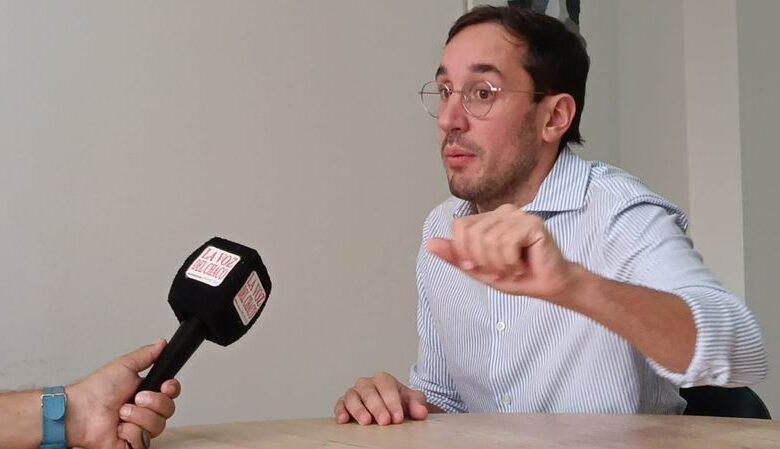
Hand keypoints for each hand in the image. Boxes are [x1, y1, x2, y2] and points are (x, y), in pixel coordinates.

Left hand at [66, 340, 181, 448]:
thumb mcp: (125, 365)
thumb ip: (147, 355)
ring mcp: (139, 428)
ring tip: (122, 413)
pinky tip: (119, 428)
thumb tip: (161, 344)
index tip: (165, 386)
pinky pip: (144, 441)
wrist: (81, 411)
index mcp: (146, 392)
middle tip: (136, 398)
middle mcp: (145, 411)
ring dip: (138, 417)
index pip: (172, 393)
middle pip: (168, 409)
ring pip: (158, 425)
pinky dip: (130, 432)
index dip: (172, 390)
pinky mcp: (132, 444)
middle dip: (153, 402)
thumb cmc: (97, 389)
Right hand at [334, 372, 428, 424]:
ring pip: (353, 397)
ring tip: (366, 422)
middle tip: (385, 421)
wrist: (390, 407)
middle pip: (369, 392)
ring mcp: (354, 393)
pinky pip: (340, 404)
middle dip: (377, 407)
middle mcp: (367, 384)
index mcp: (383, 380)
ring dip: (358, 409)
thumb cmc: (399, 402)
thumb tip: (421, 412)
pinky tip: (344, 420)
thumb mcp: (412, 401)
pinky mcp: (344, 403)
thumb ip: (417, 404)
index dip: (392, 402)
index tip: (398, 417)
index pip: (387, 386)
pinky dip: (340, 411)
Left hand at [427, 204, 579, 300]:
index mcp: (487, 219)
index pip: (459, 227)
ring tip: (513, 268)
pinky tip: (523, 265)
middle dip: (484, 262)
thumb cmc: (516, 275)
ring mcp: (518, 215)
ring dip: (500, 265)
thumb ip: (455, 257)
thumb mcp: (478, 270)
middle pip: (473, 236)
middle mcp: (502, 212)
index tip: (478, 267)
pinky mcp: (532, 223)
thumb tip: (430, 244)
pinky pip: (507, 244)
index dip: (464, 252)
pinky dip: (512, 263)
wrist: (547, 285)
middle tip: (501, 269)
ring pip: (489, 242)